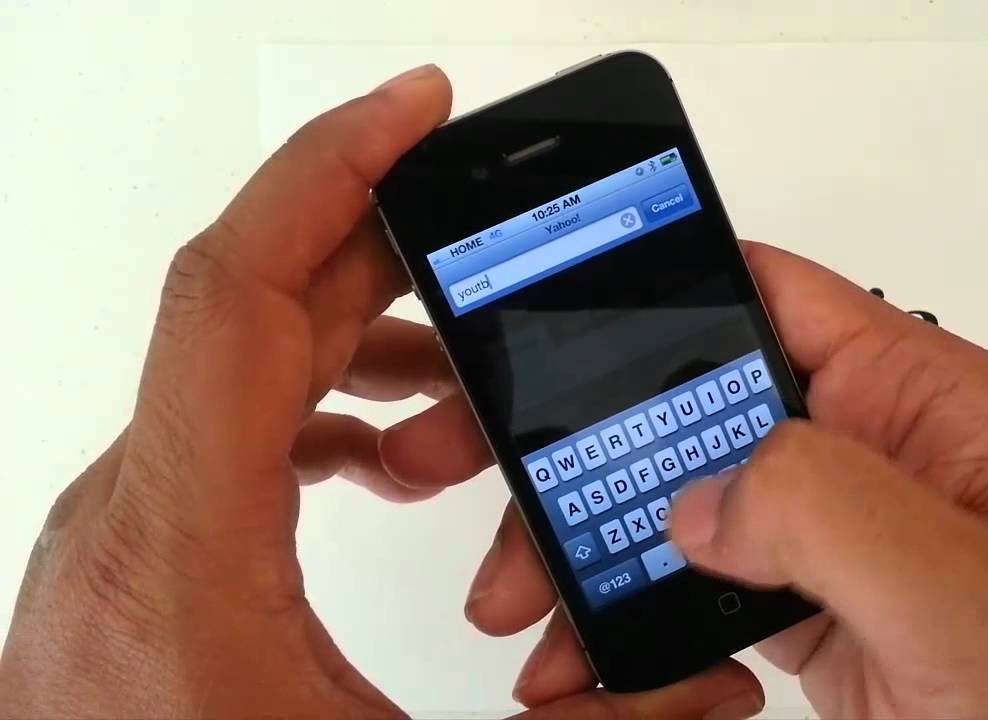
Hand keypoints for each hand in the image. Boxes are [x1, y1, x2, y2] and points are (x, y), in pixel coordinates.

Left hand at [0, 64, 762, 718]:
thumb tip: (706, 688)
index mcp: (189, 541)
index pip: (242, 291)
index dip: (329, 174)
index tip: (412, 117)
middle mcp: (143, 509)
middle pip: (264, 304)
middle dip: (390, 252)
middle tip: (488, 237)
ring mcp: (137, 524)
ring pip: (247, 364)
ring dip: (362, 343)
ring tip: (459, 388)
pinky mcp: (150, 548)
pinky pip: (233, 425)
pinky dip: (321, 407)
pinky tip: (385, 454)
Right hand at [469, 243, 987, 716]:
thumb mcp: (963, 587)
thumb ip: (831, 509)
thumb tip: (703, 495)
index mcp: (911, 399)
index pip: (764, 295)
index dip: (654, 296)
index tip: (546, 336)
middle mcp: (864, 451)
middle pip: (689, 412)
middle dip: (586, 463)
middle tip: (511, 516)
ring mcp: (831, 536)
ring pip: (676, 510)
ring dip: (590, 558)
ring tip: (536, 619)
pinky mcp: (807, 609)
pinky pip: (691, 595)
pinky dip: (630, 628)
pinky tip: (603, 665)